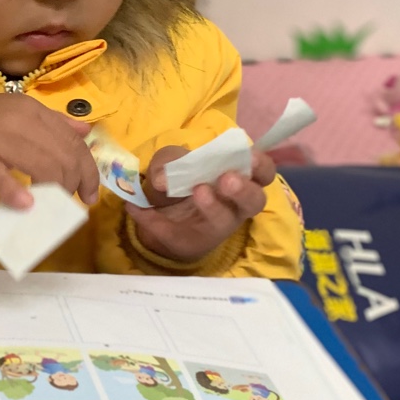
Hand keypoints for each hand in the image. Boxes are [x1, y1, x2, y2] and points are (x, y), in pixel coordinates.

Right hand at [0, 95, 98, 209]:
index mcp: (31, 109)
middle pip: (62, 155)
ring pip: (42, 165)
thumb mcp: (18, 115)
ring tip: (56, 205)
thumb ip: (52, 122)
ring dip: (55, 190)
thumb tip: (85, 131)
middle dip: (75, 182)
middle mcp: (17, 120)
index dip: (87, 169)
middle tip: (73, 202)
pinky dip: (16, 193)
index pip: (71, 140)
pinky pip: (1, 178)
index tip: (90, 193)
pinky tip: (27, 205)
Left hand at [127, 144, 275, 263]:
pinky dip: (154, 221)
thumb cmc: (181, 179)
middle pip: (254, 201)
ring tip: (198, 192)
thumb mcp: (172, 161)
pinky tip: (137, 209)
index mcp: (238, 178)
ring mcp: (216, 226)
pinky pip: (176, 235)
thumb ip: (168, 161)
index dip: (260, 165)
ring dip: (212, 207)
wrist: (163, 212)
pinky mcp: (191, 242)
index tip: (248, 156)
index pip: (263, 173)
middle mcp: (235, 205)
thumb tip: (161, 178)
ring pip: (224, 221)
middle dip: (243, 190)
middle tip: (226, 179)